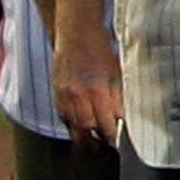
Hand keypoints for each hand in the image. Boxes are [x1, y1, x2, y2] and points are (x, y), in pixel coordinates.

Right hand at [53, 36, 123, 150]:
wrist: (76, 33)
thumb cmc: (100, 50)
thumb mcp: (117, 73)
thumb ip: (119, 98)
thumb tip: (124, 119)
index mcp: (97, 89)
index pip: (106, 123)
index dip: (113, 136)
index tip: (119, 142)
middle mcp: (78, 95)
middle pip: (88, 128)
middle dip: (98, 140)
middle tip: (107, 145)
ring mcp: (64, 94)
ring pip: (73, 126)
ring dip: (84, 137)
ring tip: (94, 144)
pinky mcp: (56, 93)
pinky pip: (63, 116)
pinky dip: (72, 125)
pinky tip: (80, 128)